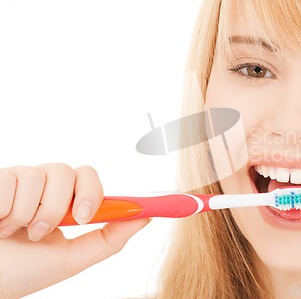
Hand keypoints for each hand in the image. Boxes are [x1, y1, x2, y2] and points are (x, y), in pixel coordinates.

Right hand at [0, 164, 149, 297]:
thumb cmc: (24, 271)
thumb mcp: (72, 259)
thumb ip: (109, 238)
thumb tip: (145, 217)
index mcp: (65, 202)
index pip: (88, 177)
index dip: (92, 192)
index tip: (86, 217)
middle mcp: (44, 186)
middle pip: (67, 172)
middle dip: (57, 207)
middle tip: (43, 231)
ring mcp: (20, 181)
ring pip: (38, 176)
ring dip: (26, 214)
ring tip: (13, 232)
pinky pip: (11, 181)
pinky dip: (3, 210)